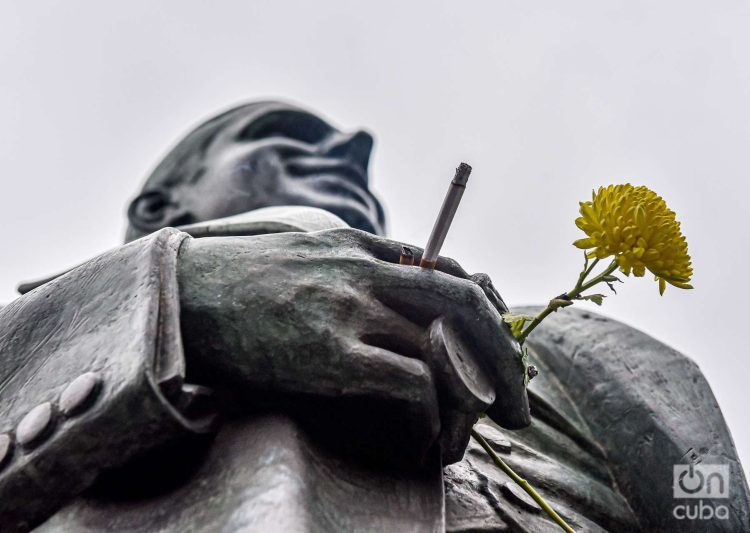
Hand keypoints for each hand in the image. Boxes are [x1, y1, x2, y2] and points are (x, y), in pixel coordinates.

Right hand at [177, 228, 528, 464]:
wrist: (178, 293)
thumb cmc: (240, 279)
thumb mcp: (304, 252)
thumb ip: (354, 261)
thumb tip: (400, 281)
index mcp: (360, 245)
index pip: (449, 270)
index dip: (487, 314)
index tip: (501, 351)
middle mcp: (364, 270)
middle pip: (466, 300)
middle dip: (507, 355)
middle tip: (521, 406)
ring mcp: (347, 308)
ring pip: (444, 347)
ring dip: (470, 397)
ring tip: (473, 433)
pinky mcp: (328, 352)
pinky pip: (409, 381)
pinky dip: (430, 414)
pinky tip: (426, 439)